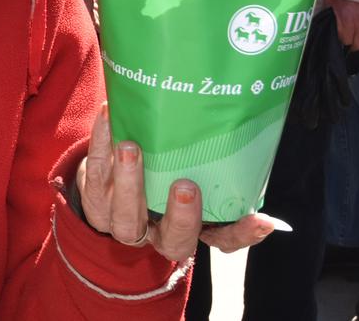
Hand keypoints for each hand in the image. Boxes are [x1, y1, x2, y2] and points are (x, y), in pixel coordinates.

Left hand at [77, 104, 274, 261]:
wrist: (112, 179)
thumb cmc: (162, 178)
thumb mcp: (193, 182)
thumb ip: (222, 183)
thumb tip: (264, 188)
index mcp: (187, 231)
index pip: (221, 241)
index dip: (241, 234)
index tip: (260, 219)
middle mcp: (155, 233)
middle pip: (168, 238)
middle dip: (177, 216)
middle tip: (185, 185)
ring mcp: (121, 220)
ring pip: (122, 213)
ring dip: (128, 181)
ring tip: (131, 147)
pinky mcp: (94, 199)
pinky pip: (94, 174)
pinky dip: (100, 144)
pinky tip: (109, 116)